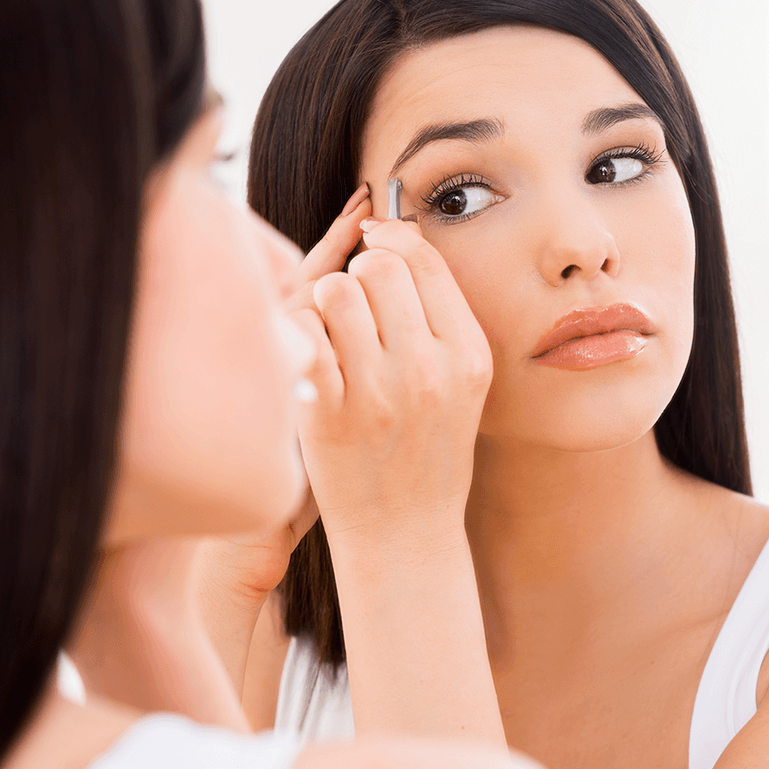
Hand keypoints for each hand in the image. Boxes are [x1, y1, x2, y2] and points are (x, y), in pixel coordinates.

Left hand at [283, 188, 502, 741]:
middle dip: (358, 273)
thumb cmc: (427, 452)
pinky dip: (299, 334)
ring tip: (333, 335)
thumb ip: (438, 314)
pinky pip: (304, 330)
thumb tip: (395, 232)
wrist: (404, 535)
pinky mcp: (329, 413)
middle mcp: (430, 368)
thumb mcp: (461, 384)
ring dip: (326, 303)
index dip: (392, 238)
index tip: (372, 239)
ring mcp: (379, 391)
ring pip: (337, 290)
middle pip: (379, 266)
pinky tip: (310, 358)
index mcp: (469, 355)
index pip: (426, 261)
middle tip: (354, 306)